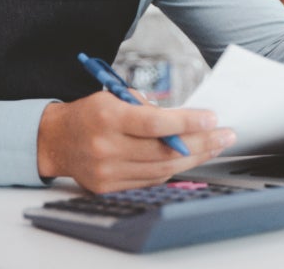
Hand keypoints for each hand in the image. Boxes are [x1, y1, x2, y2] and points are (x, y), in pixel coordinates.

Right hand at [36, 91, 235, 193]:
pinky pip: (150, 180)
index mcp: (107, 117)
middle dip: (201, 143)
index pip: (155, 123)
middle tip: (226, 135)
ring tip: (215, 146)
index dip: (187, 122)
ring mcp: (107, 171)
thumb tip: (187, 120)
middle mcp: (106, 147)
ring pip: (161, 169)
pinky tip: (189, 158)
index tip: (212, 118)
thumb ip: (147, 108)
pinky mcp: (109, 188)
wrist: (56, 141)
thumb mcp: (115, 96)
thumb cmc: (91, 112)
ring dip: (194, 158)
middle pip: (164, 150)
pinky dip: (173, 169)